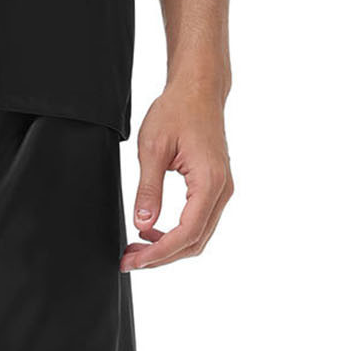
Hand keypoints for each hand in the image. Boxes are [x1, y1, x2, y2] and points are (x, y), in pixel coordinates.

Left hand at [120, 85, 234, 271]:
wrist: (198, 90)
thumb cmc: (177, 111)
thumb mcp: (152, 149)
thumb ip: (149, 189)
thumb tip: (142, 223)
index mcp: (210, 182)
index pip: (187, 233)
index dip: (158, 253)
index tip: (133, 260)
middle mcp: (222, 190)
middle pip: (195, 242)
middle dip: (161, 256)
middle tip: (129, 259)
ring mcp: (222, 190)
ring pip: (199, 235)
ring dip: (169, 247)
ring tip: (136, 247)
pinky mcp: (215, 187)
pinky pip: (199, 221)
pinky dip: (177, 233)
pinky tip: (151, 230)